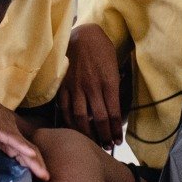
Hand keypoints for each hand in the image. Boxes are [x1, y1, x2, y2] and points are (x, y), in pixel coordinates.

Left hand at [0, 100, 48, 178]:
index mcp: (0, 128)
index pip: (12, 138)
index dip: (22, 146)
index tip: (31, 154)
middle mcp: (12, 132)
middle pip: (26, 146)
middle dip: (36, 160)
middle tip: (44, 175)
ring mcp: (16, 137)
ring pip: (30, 149)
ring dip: (38, 162)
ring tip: (45, 176)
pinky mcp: (16, 142)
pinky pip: (26, 151)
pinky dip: (33, 161)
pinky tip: (38, 171)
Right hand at [58, 24, 123, 148]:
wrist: (82, 34)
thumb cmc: (101, 48)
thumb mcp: (114, 65)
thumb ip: (114, 86)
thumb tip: (114, 105)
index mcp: (109, 82)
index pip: (114, 114)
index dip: (116, 130)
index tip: (118, 141)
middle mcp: (92, 87)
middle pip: (99, 119)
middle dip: (104, 136)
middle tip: (107, 147)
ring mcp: (76, 88)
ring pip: (81, 118)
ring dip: (87, 134)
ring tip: (92, 143)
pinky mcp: (63, 86)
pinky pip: (65, 109)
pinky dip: (69, 122)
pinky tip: (74, 130)